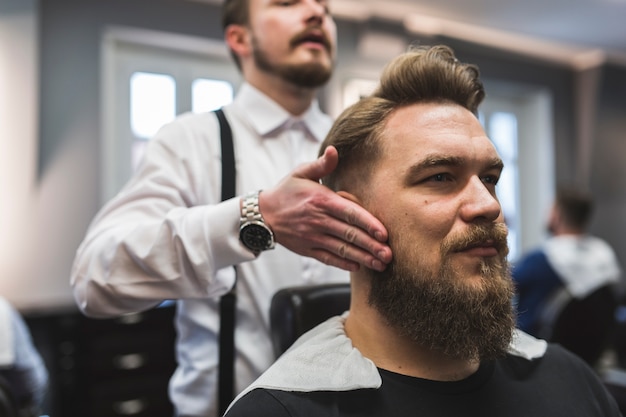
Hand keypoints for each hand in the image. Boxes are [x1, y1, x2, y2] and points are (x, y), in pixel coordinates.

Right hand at [259, 146, 391, 271]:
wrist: (262, 214)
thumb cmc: (286, 191)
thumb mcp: (301, 173)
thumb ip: (321, 165)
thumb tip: (334, 150)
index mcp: (321, 200)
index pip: (350, 213)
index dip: (368, 224)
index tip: (384, 233)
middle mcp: (318, 220)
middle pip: (350, 234)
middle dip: (371, 246)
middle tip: (389, 254)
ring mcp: (312, 236)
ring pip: (342, 249)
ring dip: (363, 258)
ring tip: (380, 264)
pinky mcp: (307, 249)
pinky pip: (328, 258)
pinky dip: (343, 264)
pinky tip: (358, 267)